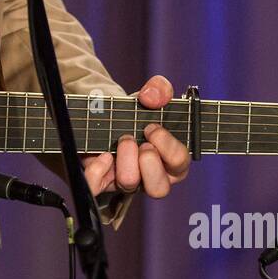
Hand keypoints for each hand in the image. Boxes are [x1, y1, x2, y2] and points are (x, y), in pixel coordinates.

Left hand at [81, 74, 189, 199]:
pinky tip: (102, 155)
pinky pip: (97, 188)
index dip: (167, 147)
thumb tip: (151, 97)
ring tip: (123, 140)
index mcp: (171, 160)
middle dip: (149, 162)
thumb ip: (160, 90)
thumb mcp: (151, 97)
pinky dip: (97, 172)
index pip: (180, 164)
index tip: (152, 128)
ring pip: (129, 186)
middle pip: (159, 188)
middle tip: (141, 142)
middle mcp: (151, 176)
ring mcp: (127, 181)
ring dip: (126, 160)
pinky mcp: (103, 181)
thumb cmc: (137, 114)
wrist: (107, 117)